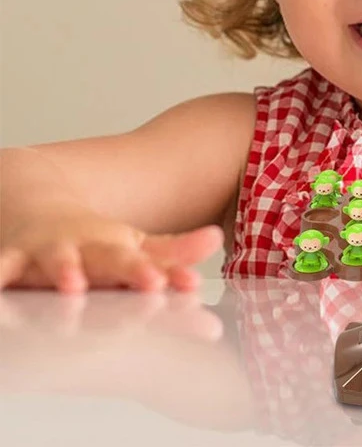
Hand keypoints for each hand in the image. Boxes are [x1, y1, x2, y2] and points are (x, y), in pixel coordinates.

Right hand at [0, 212, 222, 292]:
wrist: (33, 199)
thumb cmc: (88, 238)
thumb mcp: (131, 245)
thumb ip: (173, 251)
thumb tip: (217, 240)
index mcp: (117, 249)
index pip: (149, 264)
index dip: (169, 273)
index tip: (188, 284)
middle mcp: (88, 248)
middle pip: (112, 260)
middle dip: (131, 270)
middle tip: (153, 282)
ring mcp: (49, 252)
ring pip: (56, 259)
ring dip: (64, 270)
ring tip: (72, 283)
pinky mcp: (11, 259)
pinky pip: (2, 268)